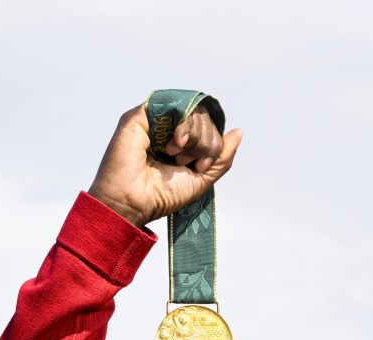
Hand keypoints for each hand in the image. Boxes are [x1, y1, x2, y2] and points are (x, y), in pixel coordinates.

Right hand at [88, 103, 242, 227]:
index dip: (213, 146)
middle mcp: (167, 129)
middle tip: (187, 162)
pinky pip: (175, 105)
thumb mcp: (202, 178)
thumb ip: (222, 156)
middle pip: (204, 118)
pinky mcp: (141, 115)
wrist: (134, 202)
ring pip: (194, 110)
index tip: (200, 166)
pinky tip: (174, 144)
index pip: (210, 129)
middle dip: (205, 143)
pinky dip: (184, 125)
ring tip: (176, 156)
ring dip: (195, 137)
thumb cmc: (161, 195)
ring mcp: (154, 120)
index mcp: (181, 143)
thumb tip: (238, 132)